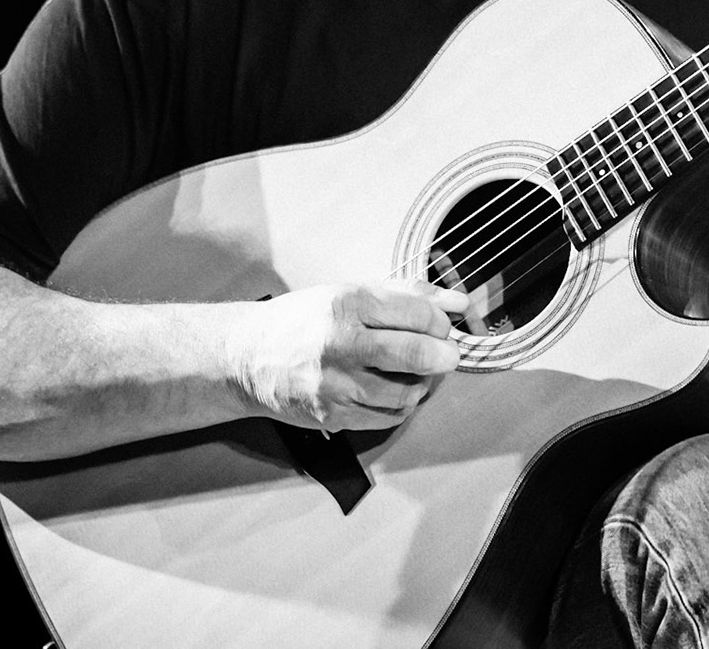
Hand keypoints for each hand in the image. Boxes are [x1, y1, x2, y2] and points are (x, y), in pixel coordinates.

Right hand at [232, 280, 469, 431]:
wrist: (249, 357)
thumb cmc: (304, 321)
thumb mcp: (351, 293)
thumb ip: (409, 295)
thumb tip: (460, 303)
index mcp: (348, 304)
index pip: (419, 314)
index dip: (441, 322)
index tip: (441, 326)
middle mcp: (341, 343)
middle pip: (416, 354)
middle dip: (444, 355)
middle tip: (447, 354)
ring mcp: (335, 384)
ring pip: (407, 392)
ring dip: (422, 383)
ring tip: (414, 372)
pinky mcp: (332, 415)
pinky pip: (387, 416)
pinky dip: (401, 405)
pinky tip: (392, 390)